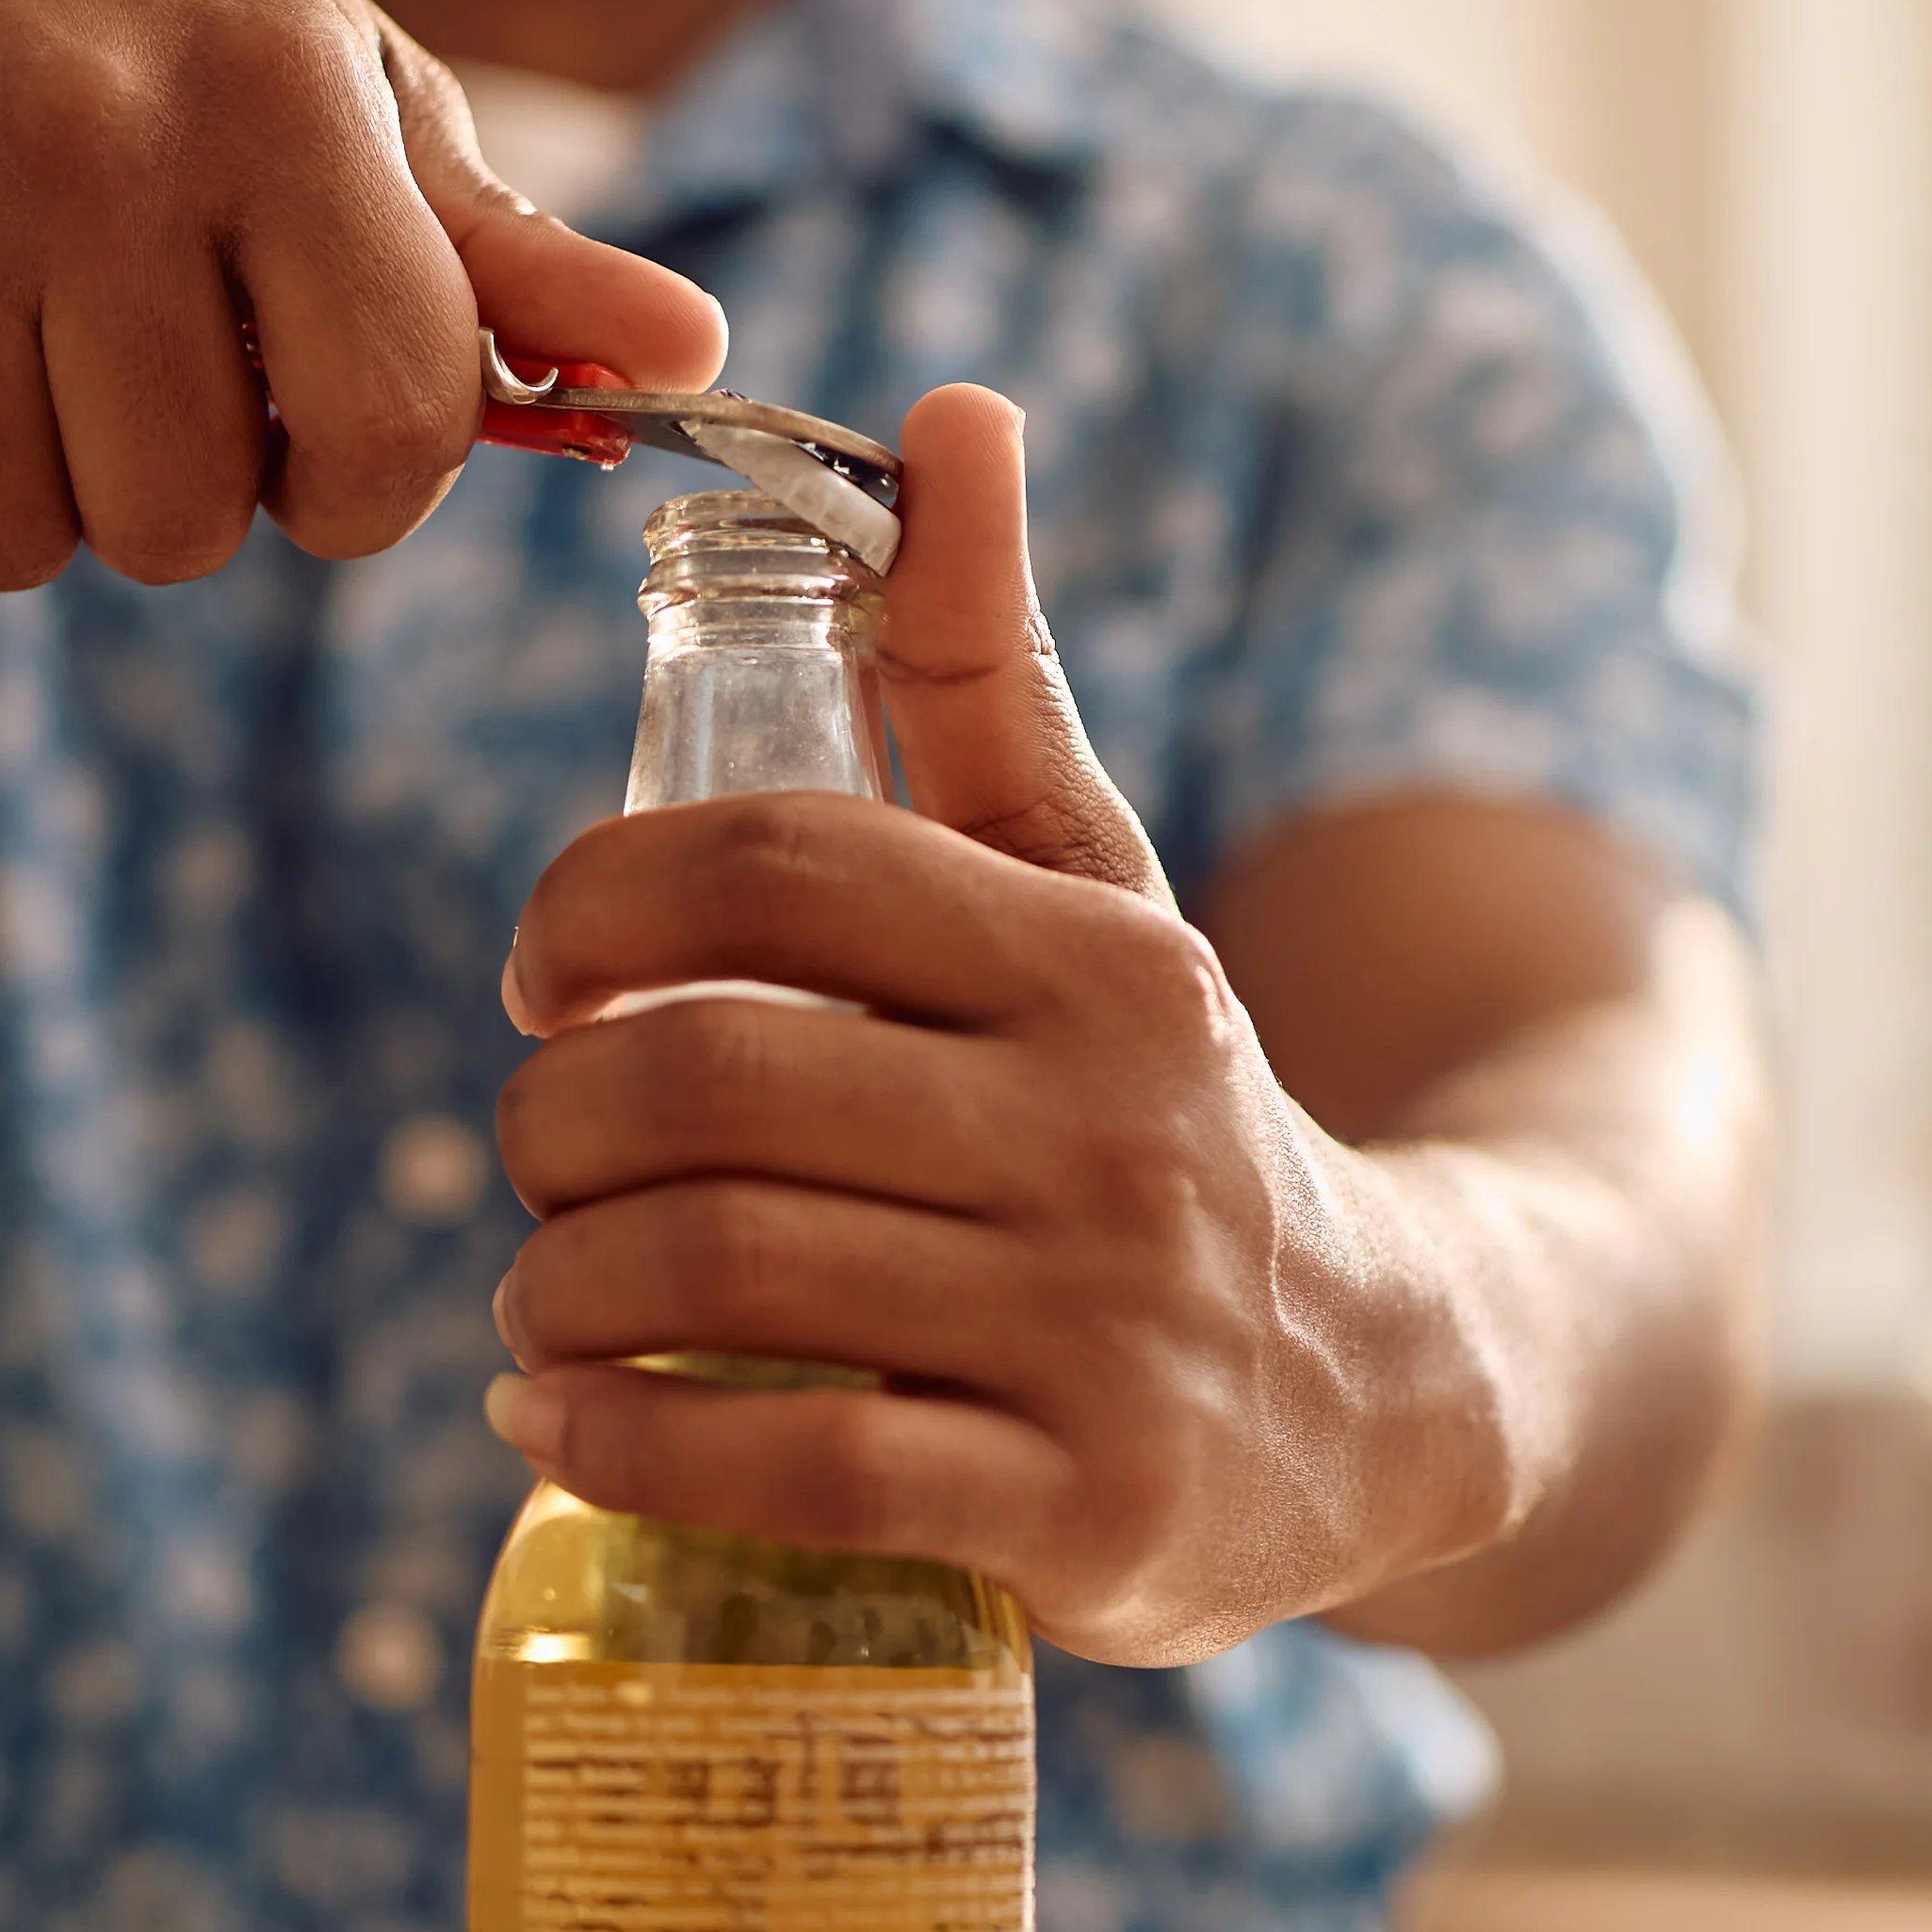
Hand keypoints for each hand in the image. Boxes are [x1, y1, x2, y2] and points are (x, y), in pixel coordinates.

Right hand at [0, 0, 724, 587]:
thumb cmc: (148, 34)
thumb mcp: (342, 97)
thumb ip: (505, 259)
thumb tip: (699, 361)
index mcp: (283, 98)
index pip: (395, 429)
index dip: (366, 482)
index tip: (317, 425)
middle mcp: (98, 136)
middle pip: (183, 523)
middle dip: (177, 489)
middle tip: (139, 361)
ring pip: (13, 542)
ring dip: (30, 494)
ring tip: (19, 344)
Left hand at [481, 388, 1511, 1666]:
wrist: (1395, 1391)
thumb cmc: (1165, 1108)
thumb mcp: (1100, 886)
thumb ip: (992, 667)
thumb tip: (951, 412)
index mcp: (1094, 959)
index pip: (777, 866)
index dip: (595, 906)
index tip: (539, 981)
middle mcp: (1107, 1135)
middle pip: (711, 1081)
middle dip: (551, 1123)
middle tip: (536, 1158)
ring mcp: (1100, 1334)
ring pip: (725, 1277)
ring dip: (561, 1291)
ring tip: (539, 1301)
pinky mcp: (1081, 1519)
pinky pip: (797, 1478)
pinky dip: (626, 1452)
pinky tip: (563, 1430)